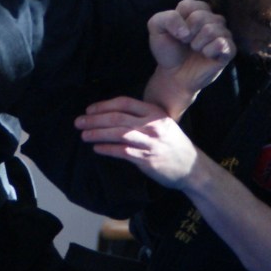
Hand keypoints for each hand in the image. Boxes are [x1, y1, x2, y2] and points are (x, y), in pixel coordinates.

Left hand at [76, 95, 202, 189]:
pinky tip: (97, 149)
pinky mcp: (146, 159)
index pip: (124, 103)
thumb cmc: (173, 144)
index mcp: (154, 112)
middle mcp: (152, 125)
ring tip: (83, 135)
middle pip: (117, 118)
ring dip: (97, 134)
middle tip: (79, 122)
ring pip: (118, 134)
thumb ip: (142, 117)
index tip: (89, 110)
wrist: (191, 167)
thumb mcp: (162, 123)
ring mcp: (149, 142)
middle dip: (95, 119)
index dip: (104, 105)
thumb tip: (112, 116)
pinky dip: (107, 149)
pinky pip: (122, 152)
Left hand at [146, 0, 234, 108]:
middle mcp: (212, 18)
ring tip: (195, 50)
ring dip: (196, 44)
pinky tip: (206, 55)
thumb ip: (166, 19)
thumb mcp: (156, 28)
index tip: (176, 33)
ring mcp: (222, 33)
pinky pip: (222, 44)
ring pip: (211, 29)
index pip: (188, 6)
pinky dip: (209, 51)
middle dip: (187, 34)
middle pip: (199, 17)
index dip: (177, 22)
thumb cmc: (168, 50)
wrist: (174, 75)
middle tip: (186, 43)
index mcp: (196, 9)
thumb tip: (186, 30)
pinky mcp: (229, 49)